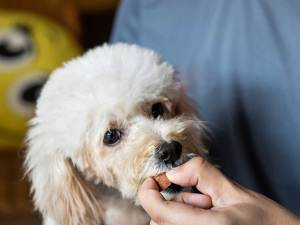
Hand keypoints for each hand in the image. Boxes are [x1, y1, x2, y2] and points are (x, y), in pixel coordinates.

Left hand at [138, 157, 299, 224]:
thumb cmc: (267, 223)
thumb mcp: (233, 191)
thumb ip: (200, 174)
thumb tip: (174, 171)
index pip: (156, 209)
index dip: (149, 190)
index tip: (154, 179)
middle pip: (159, 218)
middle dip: (177, 201)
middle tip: (205, 199)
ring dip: (182, 212)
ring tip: (212, 211)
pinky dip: (185, 220)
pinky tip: (209, 219)